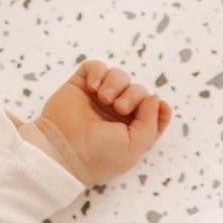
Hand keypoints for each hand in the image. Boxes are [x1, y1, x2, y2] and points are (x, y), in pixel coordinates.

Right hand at [34, 59, 172, 187]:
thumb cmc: (99, 155)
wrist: (62, 150)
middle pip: (138, 90)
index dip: (159, 107)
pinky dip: (98, 72)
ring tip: (103, 98)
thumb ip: (151, 123)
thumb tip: (155, 98)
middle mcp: (117, 114)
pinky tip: (92, 88)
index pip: (154, 113)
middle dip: (134, 94)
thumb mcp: (134, 147)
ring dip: (115, 83)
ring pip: (119, 76)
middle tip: (119, 108)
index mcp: (132, 131)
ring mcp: (99, 99)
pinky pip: (97, 67)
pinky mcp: (82, 85)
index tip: (160, 105)